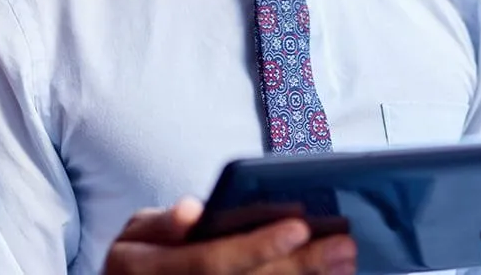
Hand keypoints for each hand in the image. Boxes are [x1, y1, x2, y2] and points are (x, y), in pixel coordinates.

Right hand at [102, 197, 357, 274]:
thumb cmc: (139, 260)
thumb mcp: (136, 234)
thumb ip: (161, 223)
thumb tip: (193, 211)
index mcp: (151, 270)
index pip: (212, 262)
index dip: (256, 247)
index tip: (298, 226)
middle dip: (298, 268)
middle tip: (343, 247)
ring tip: (344, 264)